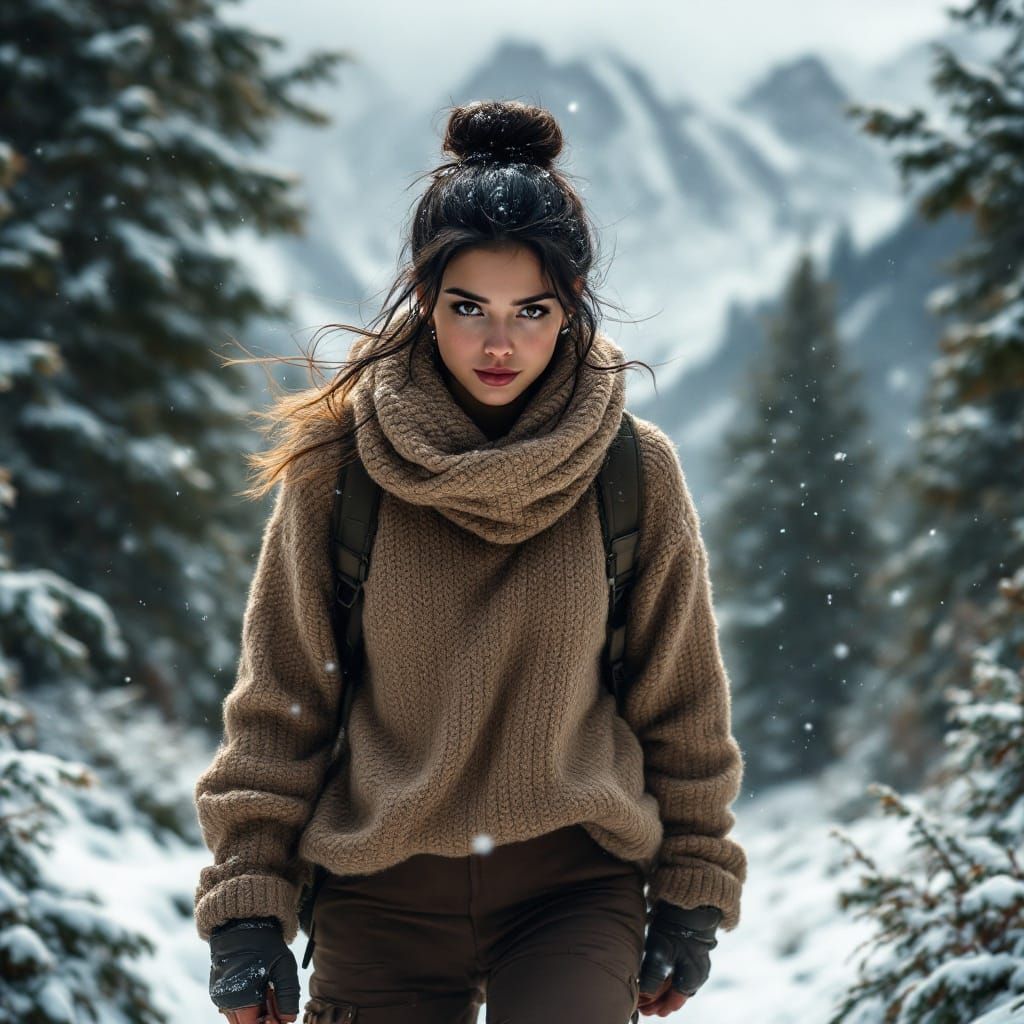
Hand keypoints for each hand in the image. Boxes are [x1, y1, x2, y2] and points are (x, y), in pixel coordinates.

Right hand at [209, 916, 299, 1022]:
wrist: (242, 921)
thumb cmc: (264, 941)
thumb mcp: (284, 966)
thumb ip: (288, 995)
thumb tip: (289, 1019)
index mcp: (238, 997)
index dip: (270, 1023)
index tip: (283, 1014)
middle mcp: (225, 1000)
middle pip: (247, 1023)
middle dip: (265, 1017)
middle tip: (277, 997)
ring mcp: (221, 995)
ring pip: (242, 1016)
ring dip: (259, 1010)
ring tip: (271, 988)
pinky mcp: (221, 989)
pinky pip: (237, 1006)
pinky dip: (252, 1002)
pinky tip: (262, 986)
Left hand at [637, 902, 720, 1016]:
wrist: (690, 904)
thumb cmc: (675, 929)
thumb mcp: (661, 953)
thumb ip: (653, 976)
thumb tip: (645, 995)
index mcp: (692, 979)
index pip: (674, 1001)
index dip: (658, 1007)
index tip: (643, 1010)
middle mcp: (698, 974)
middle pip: (676, 994)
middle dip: (659, 1001)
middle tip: (643, 1006)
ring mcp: (696, 962)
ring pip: (677, 983)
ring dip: (662, 990)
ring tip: (647, 994)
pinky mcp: (692, 952)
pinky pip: (680, 971)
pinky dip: (667, 977)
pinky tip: (657, 977)